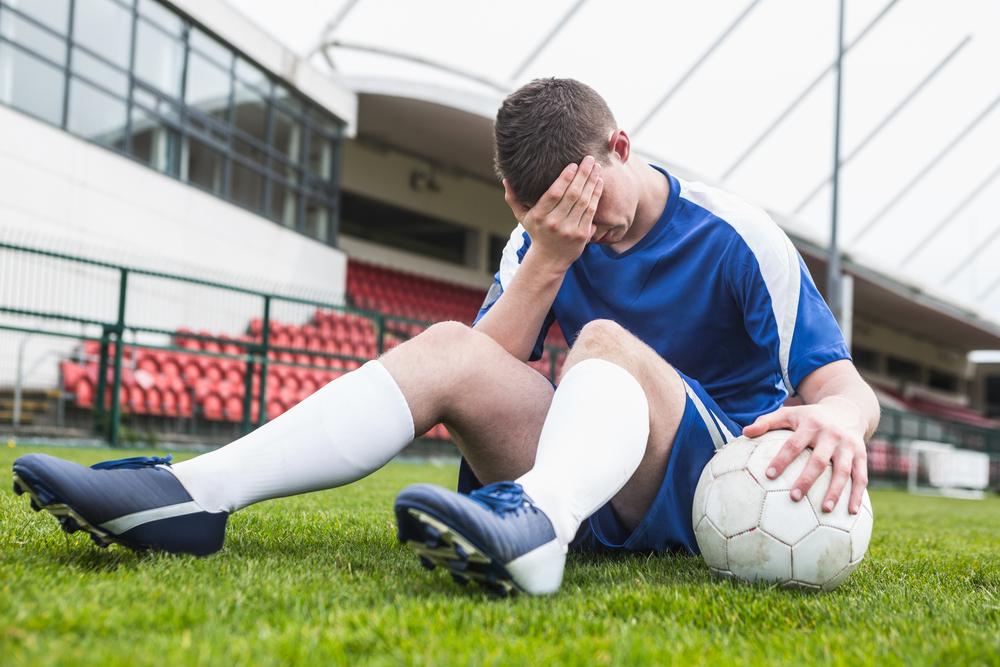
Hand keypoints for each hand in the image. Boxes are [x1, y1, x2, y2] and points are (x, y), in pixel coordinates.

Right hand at [502, 156, 603, 272]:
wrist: (549, 259)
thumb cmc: (537, 232)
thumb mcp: (522, 217)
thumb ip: (513, 198)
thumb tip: (506, 179)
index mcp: (539, 216)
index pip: (554, 193)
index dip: (565, 178)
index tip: (573, 164)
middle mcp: (554, 223)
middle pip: (572, 195)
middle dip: (583, 175)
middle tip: (589, 159)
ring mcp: (569, 229)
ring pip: (584, 202)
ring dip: (592, 182)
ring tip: (596, 167)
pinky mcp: (582, 235)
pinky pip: (591, 212)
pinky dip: (596, 195)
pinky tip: (599, 183)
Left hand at [742, 400, 867, 513]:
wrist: (846, 410)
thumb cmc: (810, 417)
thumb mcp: (789, 413)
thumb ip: (766, 422)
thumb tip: (744, 432)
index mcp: (811, 425)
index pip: (794, 444)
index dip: (782, 459)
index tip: (769, 476)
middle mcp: (831, 435)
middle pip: (819, 460)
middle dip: (807, 479)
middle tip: (794, 498)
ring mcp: (849, 446)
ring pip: (843, 471)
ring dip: (836, 491)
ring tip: (825, 510)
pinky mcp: (862, 455)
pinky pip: (861, 477)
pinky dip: (858, 494)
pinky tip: (851, 512)